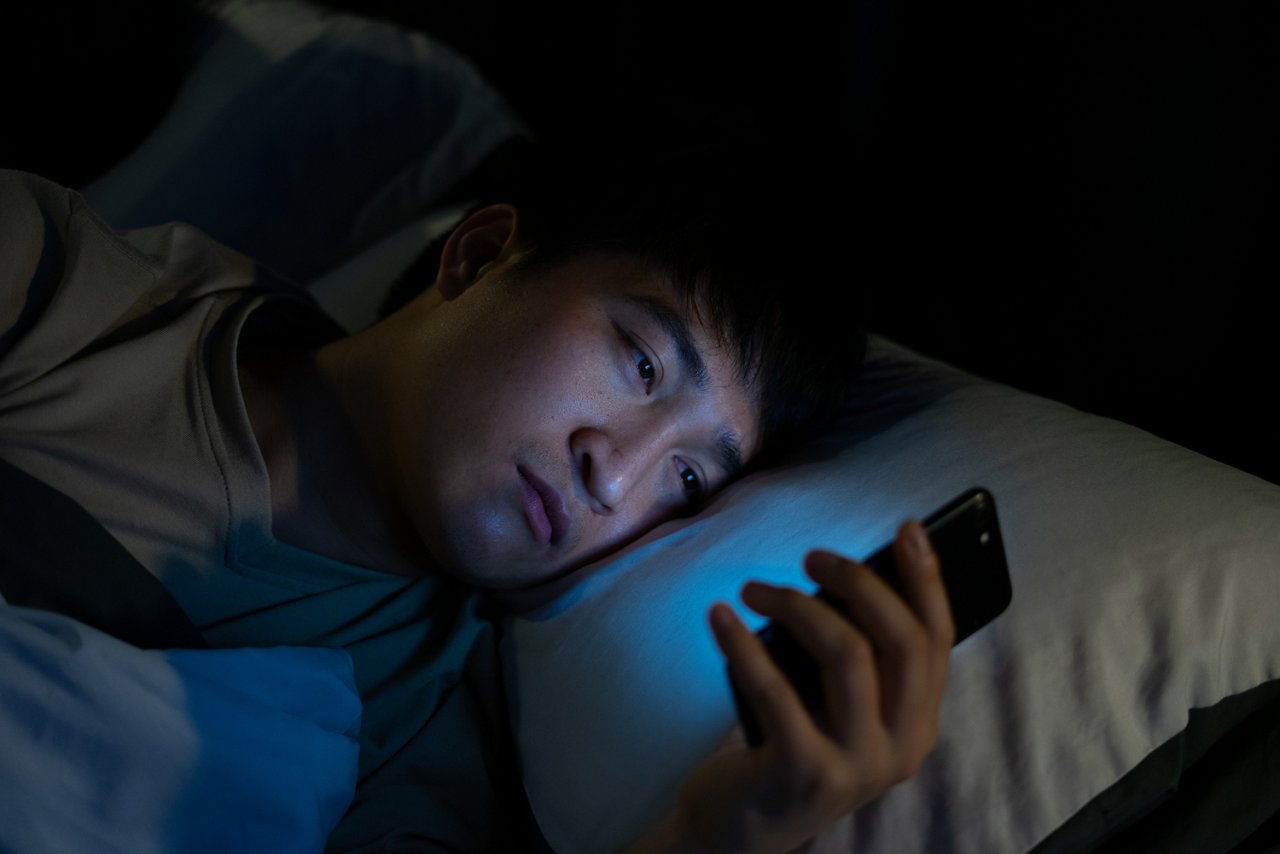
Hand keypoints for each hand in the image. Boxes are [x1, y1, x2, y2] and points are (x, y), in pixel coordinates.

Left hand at [629, 519, 953, 853]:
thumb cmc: (787, 747)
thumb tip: (848, 573)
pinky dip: (744, 645)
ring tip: (754, 590)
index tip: (907, 529)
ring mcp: (856, 765)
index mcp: (917, 724)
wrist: (740, 830)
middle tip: (811, 556)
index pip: (935, 640)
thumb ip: (856, 656)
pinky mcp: (805, 773)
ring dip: (796, 604)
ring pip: (847, 655)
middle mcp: (900, 747)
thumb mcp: (834, 705)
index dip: (926, 580)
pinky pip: (778, 690)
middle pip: (900, 640)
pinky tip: (720, 618)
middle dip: (857, 582)